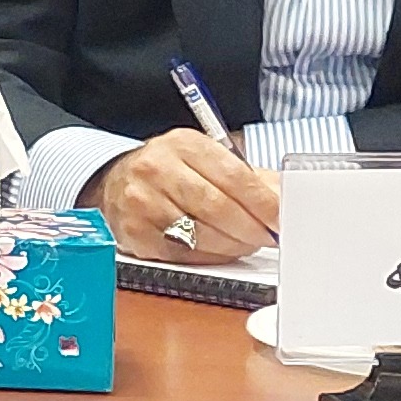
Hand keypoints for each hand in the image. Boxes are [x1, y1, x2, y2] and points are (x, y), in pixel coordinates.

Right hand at [83, 131, 279, 260]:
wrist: (116, 180)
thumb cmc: (170, 171)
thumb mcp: (206, 158)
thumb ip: (247, 177)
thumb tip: (283, 199)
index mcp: (183, 144)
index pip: (233, 175)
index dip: (263, 202)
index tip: (281, 218)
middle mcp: (157, 169)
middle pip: (217, 207)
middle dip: (251, 228)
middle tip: (268, 238)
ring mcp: (142, 202)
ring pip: (200, 234)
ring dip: (232, 246)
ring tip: (246, 243)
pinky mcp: (134, 233)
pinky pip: (182, 253)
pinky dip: (208, 256)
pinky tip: (219, 250)